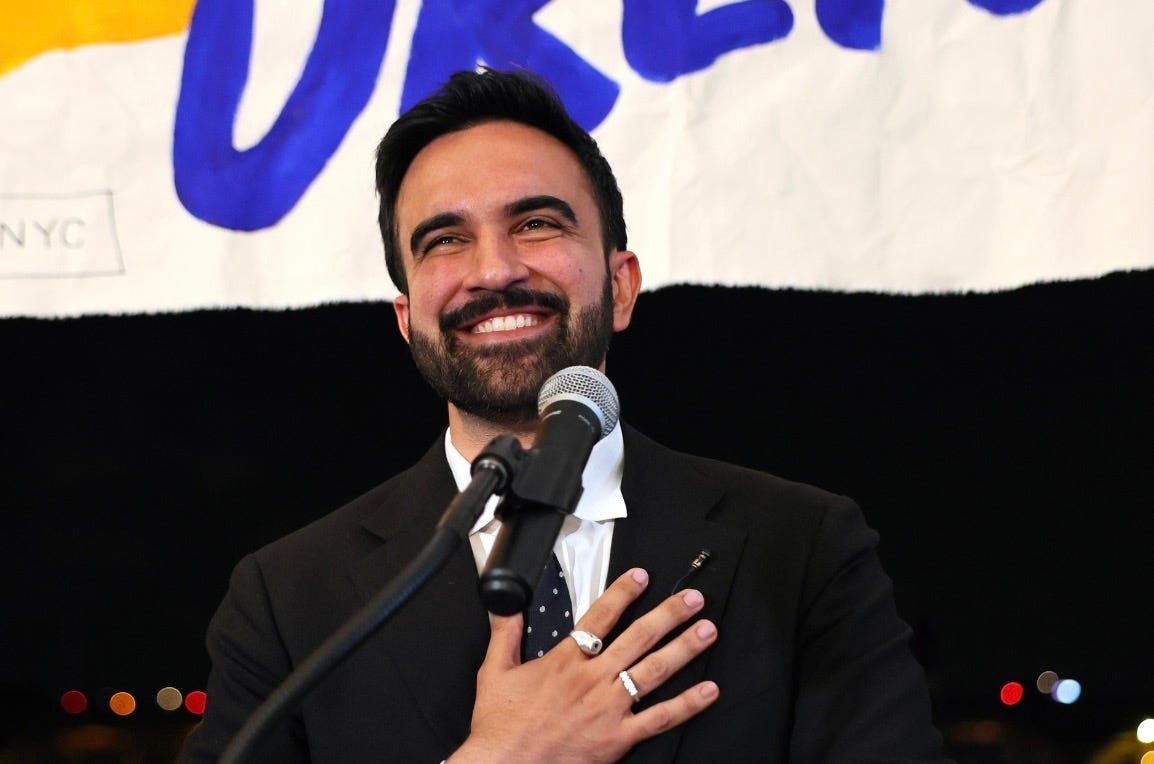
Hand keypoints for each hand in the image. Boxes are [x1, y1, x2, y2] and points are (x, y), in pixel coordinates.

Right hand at [447, 568, 719, 763]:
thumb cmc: (501, 727)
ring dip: (684, 648)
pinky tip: (708, 691)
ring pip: (654, 671)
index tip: (642, 577)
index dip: (623, 593)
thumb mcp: (494, 672)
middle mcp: (592, 680)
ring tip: (707, 631)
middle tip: (692, 599)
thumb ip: (505, 635)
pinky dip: (687, 704)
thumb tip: (507, 608)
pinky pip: (660, 718)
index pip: (600, 617)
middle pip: (638, 637)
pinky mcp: (618, 738)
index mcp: (565, 662)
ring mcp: (609, 708)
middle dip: (668, 614)